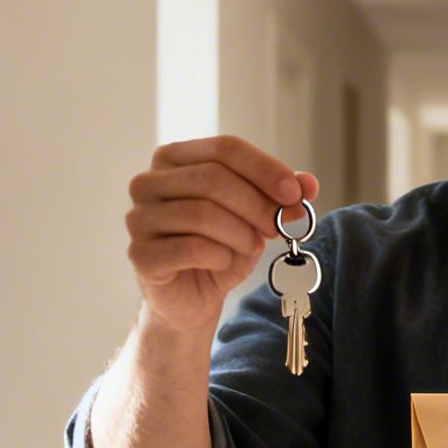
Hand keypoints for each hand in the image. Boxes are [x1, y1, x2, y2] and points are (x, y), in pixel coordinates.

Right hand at [124, 136, 317, 332]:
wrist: (193, 299)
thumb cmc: (221, 249)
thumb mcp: (256, 217)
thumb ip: (281, 196)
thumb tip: (308, 183)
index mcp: (173, 158)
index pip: (224, 148)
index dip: (265, 169)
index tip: (295, 193)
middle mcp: (148, 182)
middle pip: (212, 179)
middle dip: (257, 204)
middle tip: (281, 226)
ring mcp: (138, 218)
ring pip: (202, 213)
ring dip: (241, 233)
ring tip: (253, 246)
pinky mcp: (140, 254)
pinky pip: (189, 248)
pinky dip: (219, 256)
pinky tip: (224, 263)